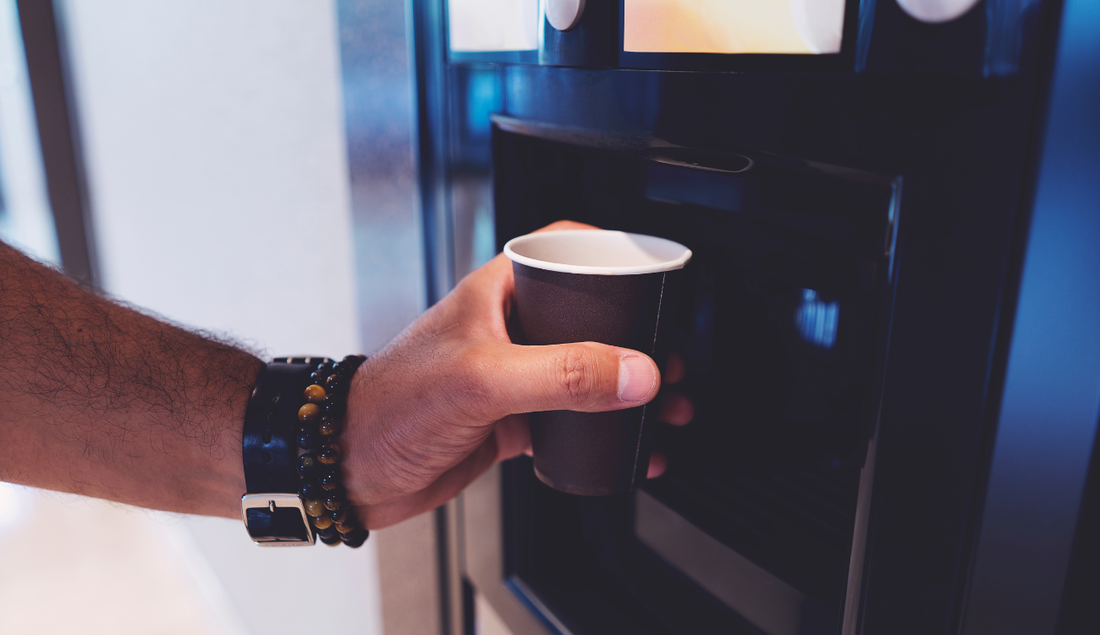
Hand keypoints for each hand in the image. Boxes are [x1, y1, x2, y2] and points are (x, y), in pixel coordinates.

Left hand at [342, 221, 692, 528]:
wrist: (347, 469)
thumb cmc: (389, 406)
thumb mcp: (483, 380)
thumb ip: (562, 374)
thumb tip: (635, 371)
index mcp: (498, 292)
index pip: (566, 249)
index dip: (615, 254)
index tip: (659, 275)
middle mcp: (508, 328)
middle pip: (589, 317)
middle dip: (639, 338)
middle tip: (674, 358)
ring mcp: (510, 376)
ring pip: (585, 373)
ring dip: (628, 390)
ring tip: (667, 408)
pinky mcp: (509, 420)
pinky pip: (571, 421)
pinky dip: (605, 433)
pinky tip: (628, 448)